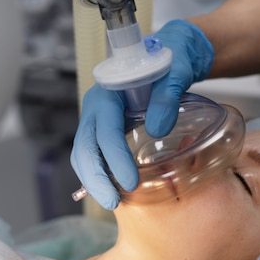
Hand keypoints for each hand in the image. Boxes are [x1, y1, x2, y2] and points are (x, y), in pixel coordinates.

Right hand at [70, 20, 213, 208]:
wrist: (169, 56)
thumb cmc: (171, 61)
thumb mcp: (175, 70)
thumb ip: (167, 95)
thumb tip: (158, 128)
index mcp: (109, 92)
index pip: (105, 129)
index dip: (114, 157)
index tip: (130, 182)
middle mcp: (98, 108)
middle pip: (84, 147)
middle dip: (95, 178)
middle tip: (113, 203)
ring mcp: (100, 121)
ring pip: (85, 154)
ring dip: (95, 180)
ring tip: (113, 203)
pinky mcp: (108, 131)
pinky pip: (97, 156)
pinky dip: (102, 175)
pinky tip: (116, 193)